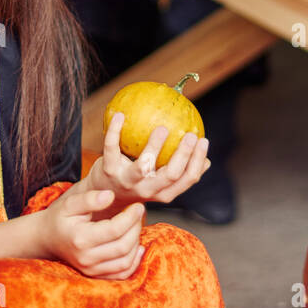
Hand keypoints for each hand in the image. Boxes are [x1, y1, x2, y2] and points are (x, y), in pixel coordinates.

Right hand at [36, 184, 145, 279]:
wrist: (47, 239)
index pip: (115, 229)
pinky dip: (134, 262)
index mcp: (80, 238)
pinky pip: (122, 274)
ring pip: (125, 261)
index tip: (137, 206)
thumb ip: (90, 199)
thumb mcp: (70, 203)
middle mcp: (86, 258)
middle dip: (136, 228)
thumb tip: (110, 196)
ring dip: (136, 242)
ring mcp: (91, 270)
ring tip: (135, 226)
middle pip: (123, 246)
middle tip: (137, 214)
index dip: (131, 217)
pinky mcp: (95, 275)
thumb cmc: (60, 218)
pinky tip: (137, 247)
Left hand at [85, 112, 209, 218]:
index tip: (204, 140)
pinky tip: (121, 115)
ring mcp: (127, 182)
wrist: (101, 193)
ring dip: (154, 146)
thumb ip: (176, 170)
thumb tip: (205, 157)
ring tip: (162, 128)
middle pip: (170, 174)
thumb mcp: (157, 180)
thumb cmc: (136, 181)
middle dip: (183, 155)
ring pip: (143, 166)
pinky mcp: (108, 172)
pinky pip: (112, 148)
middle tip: (191, 134)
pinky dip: (115, 131)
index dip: (198, 161)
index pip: (187, 179)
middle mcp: (147, 190)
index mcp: (163, 192)